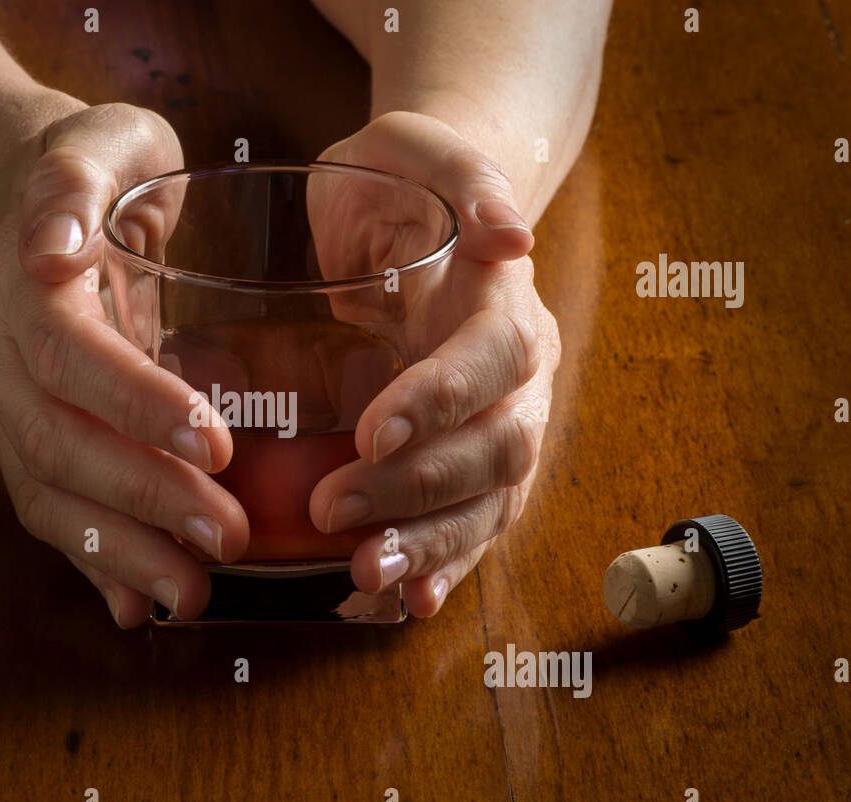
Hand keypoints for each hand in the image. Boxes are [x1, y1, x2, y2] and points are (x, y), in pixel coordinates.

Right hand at [0, 103, 248, 627]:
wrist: (28, 204)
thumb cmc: (95, 168)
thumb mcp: (104, 141)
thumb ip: (80, 179)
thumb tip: (53, 246)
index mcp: (17, 287)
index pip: (69, 357)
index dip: (137, 405)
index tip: (215, 445)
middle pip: (57, 443)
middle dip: (144, 499)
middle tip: (227, 538)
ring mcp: (1, 406)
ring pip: (47, 494)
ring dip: (120, 552)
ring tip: (192, 596)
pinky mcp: (22, 439)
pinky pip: (51, 510)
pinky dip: (96, 561)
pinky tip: (140, 604)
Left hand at [308, 110, 560, 615]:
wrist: (417, 220)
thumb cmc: (401, 183)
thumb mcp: (419, 150)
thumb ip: (467, 177)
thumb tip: (511, 235)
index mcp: (506, 305)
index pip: (490, 360)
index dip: (440, 400)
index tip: (371, 431)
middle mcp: (518, 377)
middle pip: (495, 448)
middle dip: (419, 490)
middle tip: (333, 512)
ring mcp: (500, 427)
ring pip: (488, 503)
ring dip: (431, 548)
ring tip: (365, 581)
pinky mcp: (469, 466)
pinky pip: (465, 528)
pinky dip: (430, 568)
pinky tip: (383, 601)